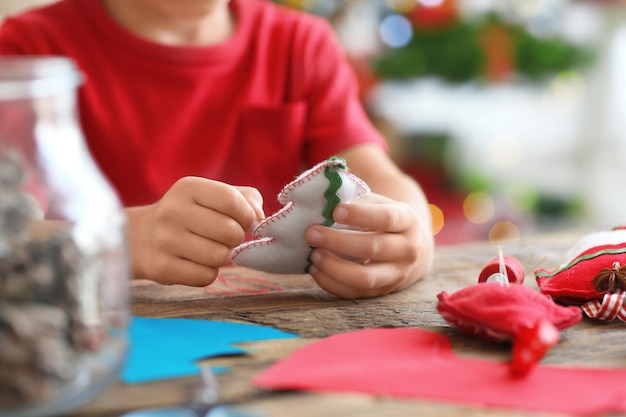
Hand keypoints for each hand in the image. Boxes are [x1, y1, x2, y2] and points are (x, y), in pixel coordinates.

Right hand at [127, 176, 263, 285]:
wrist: (141, 238)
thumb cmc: (190, 215)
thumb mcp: (211, 195)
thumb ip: (245, 199)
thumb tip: (260, 218)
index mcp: (189, 188)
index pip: (232, 201)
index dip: (247, 216)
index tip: (245, 222)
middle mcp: (173, 211)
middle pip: (230, 232)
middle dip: (236, 238)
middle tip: (225, 238)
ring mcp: (165, 240)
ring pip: (220, 257)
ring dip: (223, 257)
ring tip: (210, 249)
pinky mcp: (162, 268)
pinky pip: (206, 276)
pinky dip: (209, 273)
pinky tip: (196, 263)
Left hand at [305, 192, 432, 298]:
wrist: (412, 249)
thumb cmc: (384, 220)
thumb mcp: (379, 204)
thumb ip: (356, 201)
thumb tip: (322, 203)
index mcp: (407, 221)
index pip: (387, 218)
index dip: (361, 215)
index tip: (336, 211)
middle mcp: (407, 250)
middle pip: (373, 248)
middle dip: (338, 241)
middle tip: (312, 233)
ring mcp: (396, 275)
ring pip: (365, 278)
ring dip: (334, 267)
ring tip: (313, 254)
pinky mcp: (381, 293)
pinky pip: (354, 293)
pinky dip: (331, 283)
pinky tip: (315, 269)